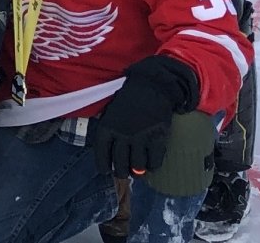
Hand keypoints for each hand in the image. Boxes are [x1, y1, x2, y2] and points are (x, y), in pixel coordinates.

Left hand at [91, 55, 197, 176]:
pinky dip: (153, 166)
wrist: (153, 86)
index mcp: (107, 127)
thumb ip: (109, 131)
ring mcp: (141, 138)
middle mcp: (122, 135)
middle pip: (120, 164)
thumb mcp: (111, 112)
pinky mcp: (158, 138)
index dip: (103, 166)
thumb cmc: (129, 99)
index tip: (106, 171)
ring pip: (137, 166)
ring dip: (137, 171)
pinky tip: (151, 164)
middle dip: (122, 172)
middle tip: (125, 173)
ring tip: (138, 169)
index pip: (101, 154)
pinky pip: (154, 161)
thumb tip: (110, 153)